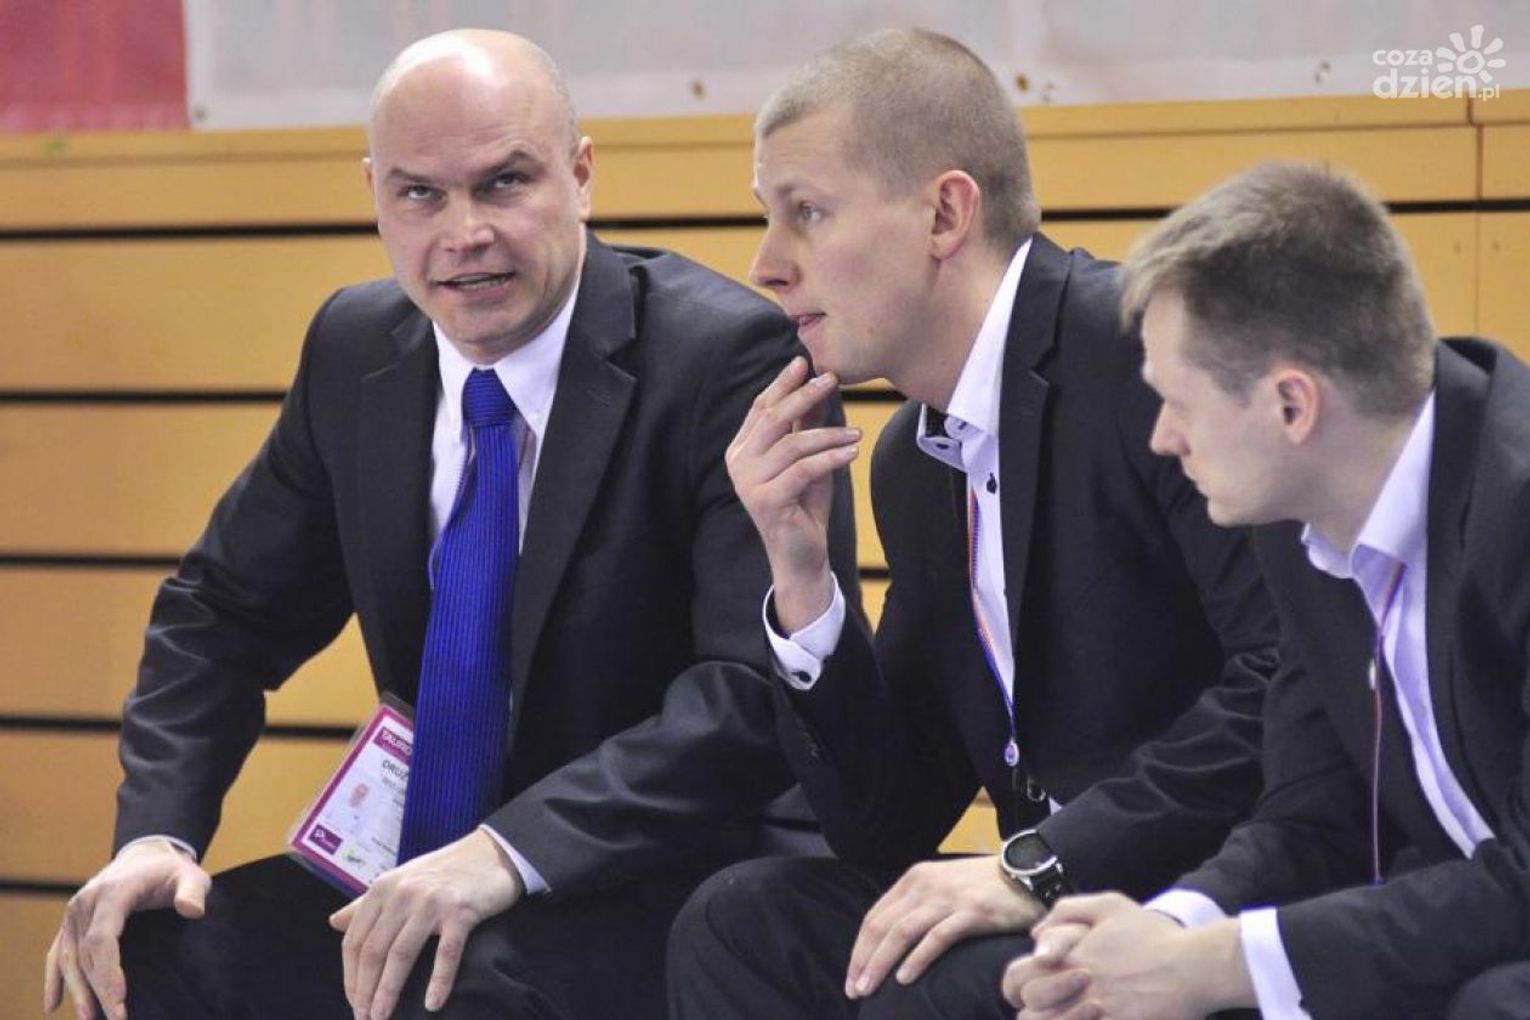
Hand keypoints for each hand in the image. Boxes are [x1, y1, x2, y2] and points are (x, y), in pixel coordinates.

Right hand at [43, 839, 211, 1019]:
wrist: (146, 855)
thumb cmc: (170, 870)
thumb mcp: (190, 875)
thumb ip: (192, 891)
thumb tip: (193, 910)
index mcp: (113, 892)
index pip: (103, 937)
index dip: (108, 970)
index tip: (120, 998)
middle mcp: (86, 903)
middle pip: (86, 954)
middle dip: (99, 990)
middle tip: (117, 1019)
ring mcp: (75, 914)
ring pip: (69, 958)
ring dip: (77, 991)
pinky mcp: (71, 923)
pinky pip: (58, 953)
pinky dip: (53, 978)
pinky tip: (53, 1004)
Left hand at [330, 829, 522, 1018]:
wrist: (492, 852)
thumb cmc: (444, 871)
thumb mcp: (400, 880)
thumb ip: (367, 903)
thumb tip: (334, 922)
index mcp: (383, 888)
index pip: (355, 941)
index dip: (351, 976)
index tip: (354, 1001)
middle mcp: (403, 894)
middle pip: (374, 951)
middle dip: (365, 990)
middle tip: (365, 1018)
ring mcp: (432, 903)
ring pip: (401, 955)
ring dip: (388, 991)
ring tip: (383, 1017)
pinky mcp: (461, 912)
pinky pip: (445, 954)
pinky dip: (438, 982)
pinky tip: (433, 1004)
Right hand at [726, 356, 859, 631]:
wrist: (800, 555)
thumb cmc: (802, 504)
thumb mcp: (806, 458)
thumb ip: (806, 425)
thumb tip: (819, 385)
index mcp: (741, 449)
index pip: (761, 408)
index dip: (782, 383)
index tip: (805, 362)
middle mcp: (739, 463)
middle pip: (773, 419)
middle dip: (804, 395)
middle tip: (831, 379)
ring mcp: (749, 483)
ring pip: (792, 444)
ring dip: (828, 433)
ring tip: (855, 433)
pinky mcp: (767, 501)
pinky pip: (804, 470)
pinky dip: (831, 457)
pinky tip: (853, 451)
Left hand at [846, 855, 1043, 998]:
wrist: (1026, 872)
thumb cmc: (984, 886)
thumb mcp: (942, 887)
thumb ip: (918, 906)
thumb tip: (891, 940)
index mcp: (914, 879)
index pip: (875, 917)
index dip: (859, 948)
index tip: (852, 975)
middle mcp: (925, 884)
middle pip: (882, 926)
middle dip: (863, 960)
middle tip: (854, 990)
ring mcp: (947, 897)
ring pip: (901, 932)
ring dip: (881, 963)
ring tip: (869, 989)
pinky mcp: (971, 912)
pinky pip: (936, 938)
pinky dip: (917, 959)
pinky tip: (905, 979)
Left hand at [1005, 893, 1251, 1019]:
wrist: (1195, 966)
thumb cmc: (1154, 935)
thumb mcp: (1110, 906)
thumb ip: (1067, 911)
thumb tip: (1036, 933)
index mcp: (1070, 958)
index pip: (1017, 980)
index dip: (1016, 988)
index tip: (1027, 990)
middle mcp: (1078, 988)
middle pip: (1030, 1013)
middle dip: (1034, 1012)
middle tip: (1050, 1009)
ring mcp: (1098, 1013)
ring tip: (1070, 1015)